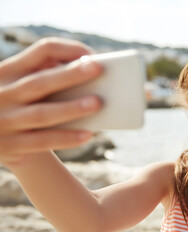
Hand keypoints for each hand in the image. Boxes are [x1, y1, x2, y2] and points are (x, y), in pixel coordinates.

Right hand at [0, 37, 102, 164]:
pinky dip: (66, 138)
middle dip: (70, 75)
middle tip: (98, 69)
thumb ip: (47, 75)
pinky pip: (42, 141)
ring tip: (97, 103)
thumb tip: (89, 73)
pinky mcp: (10, 146)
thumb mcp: (19, 85)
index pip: (42, 50)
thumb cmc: (17, 106)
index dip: (69, 49)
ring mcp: (4, 120)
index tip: (92, 56)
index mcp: (9, 71)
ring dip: (71, 108)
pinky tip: (87, 134)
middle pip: (40, 82)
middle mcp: (3, 94)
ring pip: (42, 113)